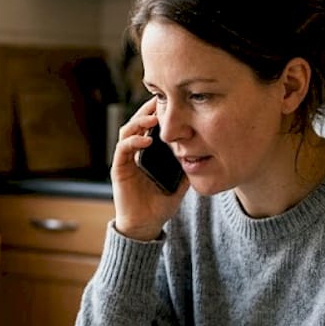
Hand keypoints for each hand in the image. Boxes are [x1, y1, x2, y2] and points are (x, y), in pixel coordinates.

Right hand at [110, 98, 188, 240]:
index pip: (150, 125)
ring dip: (140, 122)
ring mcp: (125, 159)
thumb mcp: (181, 181)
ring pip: (127, 131)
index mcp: (147, 152)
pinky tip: (146, 140)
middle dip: (148, 110)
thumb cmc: (160, 204)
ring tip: (155, 118)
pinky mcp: (119, 169)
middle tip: (161, 100)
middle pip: (137, 122)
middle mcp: (134, 152)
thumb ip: (188, 165)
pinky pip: (122, 149)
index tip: (171, 102)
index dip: (157, 112)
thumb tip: (205, 152)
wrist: (146, 225)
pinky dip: (133, 142)